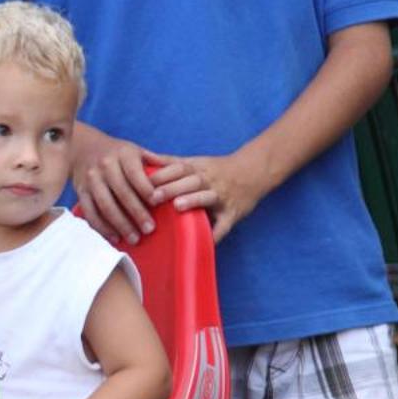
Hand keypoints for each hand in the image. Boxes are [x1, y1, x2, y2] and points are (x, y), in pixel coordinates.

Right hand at [72, 130, 158, 241]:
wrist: (83, 148)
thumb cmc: (116, 152)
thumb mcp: (135, 149)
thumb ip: (154, 160)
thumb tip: (179, 169)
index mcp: (123, 154)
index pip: (136, 174)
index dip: (146, 189)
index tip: (158, 203)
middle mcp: (105, 166)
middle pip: (122, 193)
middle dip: (137, 213)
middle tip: (150, 229)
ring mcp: (91, 179)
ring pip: (105, 205)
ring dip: (121, 224)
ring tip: (135, 238)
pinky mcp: (81, 192)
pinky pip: (91, 213)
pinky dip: (102, 227)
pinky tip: (115, 237)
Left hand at [148, 148, 270, 243]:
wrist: (254, 171)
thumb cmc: (216, 169)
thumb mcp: (195, 161)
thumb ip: (170, 162)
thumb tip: (143, 157)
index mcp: (199, 168)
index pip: (179, 167)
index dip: (162, 174)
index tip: (143, 181)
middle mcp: (211, 180)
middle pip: (191, 181)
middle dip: (172, 187)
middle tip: (153, 196)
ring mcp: (223, 197)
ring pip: (209, 197)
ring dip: (194, 201)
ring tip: (178, 206)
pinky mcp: (233, 213)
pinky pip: (225, 224)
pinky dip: (216, 233)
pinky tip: (204, 242)